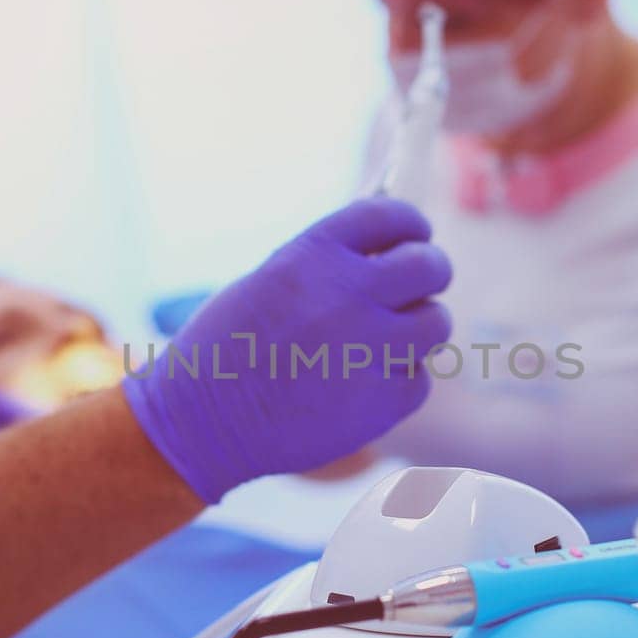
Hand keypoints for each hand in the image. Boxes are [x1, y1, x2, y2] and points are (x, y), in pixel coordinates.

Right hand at [123, 198, 451, 501]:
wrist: (202, 422)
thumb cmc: (227, 349)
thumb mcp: (272, 282)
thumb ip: (330, 267)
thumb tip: (388, 256)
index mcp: (315, 253)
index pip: (389, 216)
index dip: (410, 225)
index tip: (416, 235)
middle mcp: (350, 293)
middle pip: (430, 267)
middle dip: (429, 273)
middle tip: (417, 289)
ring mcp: (372, 347)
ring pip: (436, 323)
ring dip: (418, 330)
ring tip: (385, 344)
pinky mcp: (384, 400)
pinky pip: (418, 379)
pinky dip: (398, 383)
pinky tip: (359, 389)